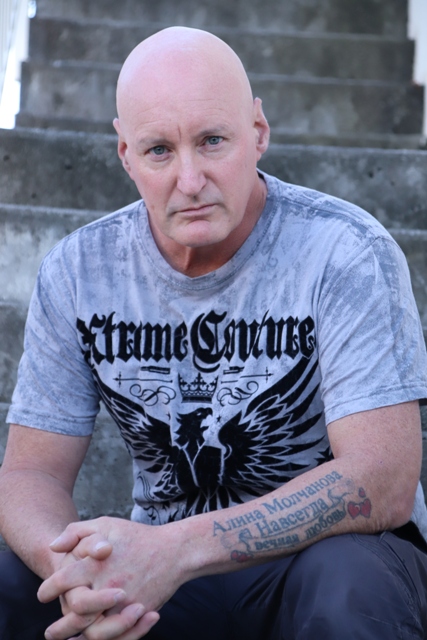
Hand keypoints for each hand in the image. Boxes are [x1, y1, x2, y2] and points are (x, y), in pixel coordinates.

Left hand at [38, 516, 187, 638]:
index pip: (63, 581)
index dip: (48, 589)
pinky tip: (92, 639)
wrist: (174, 551)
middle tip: (50, 633)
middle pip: (76, 611)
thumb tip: (53, 547)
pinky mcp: (137, 614)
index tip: (43, 594)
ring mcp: (124, 603)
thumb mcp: (105, 524)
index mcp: (96, 563)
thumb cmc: (136, 536)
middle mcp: (108, 585)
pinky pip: (117, 635)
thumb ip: (76, 532)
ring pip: (95, 631)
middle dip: (59, 626)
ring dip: (78, 638)